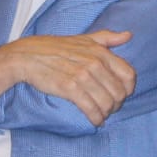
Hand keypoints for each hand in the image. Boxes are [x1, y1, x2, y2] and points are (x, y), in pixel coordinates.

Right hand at [0, 30, 136, 125]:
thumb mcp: (84, 38)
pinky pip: (91, 108)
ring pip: (107, 103)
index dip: (128, 89)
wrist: (27, 56)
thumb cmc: (56, 48)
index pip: (129, 75)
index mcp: (101, 52)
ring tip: (102, 114)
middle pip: (119, 92)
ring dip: (106, 113)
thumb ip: (107, 38)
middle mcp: (95, 63)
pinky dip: (96, 118)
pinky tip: (95, 120)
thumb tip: (128, 35)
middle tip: (110, 108)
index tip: (121, 94)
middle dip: (117, 104)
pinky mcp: (70, 88)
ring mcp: (83, 76)